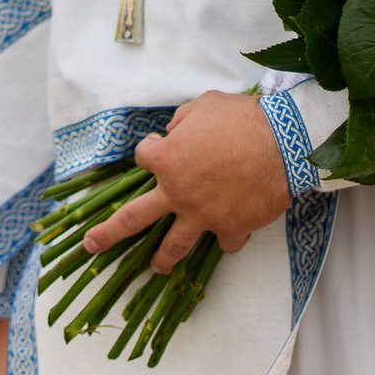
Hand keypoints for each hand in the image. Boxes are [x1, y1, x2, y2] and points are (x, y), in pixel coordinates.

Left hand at [85, 91, 291, 273]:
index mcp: (166, 160)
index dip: (150, 150)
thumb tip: (176, 130)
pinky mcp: (230, 229)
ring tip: (154, 268)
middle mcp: (176, 193)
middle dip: (107, 233)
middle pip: (131, 218)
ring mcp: (202, 216)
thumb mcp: (204, 105)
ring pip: (172, 247)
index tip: (156, 146)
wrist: (283, 143)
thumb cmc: (242, 118)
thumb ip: (183, 121)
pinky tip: (228, 236)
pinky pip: (225, 242)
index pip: (143, 158)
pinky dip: (226, 239)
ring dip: (161, 259)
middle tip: (91, 244)